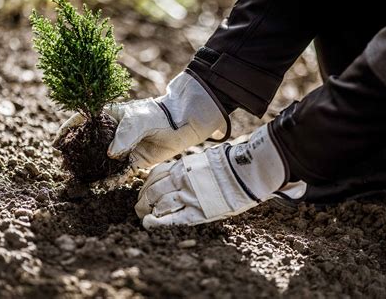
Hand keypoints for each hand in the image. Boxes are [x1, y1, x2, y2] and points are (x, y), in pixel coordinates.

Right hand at [53, 72, 227, 169]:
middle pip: (91, 145)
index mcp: (109, 116)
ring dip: (93, 171)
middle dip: (78, 156)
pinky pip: (120, 173)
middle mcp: (113, 133)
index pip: (83, 121)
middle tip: (67, 167)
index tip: (56, 142)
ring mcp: (123, 148)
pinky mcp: (135, 161)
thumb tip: (110, 154)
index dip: (68, 130)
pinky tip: (103, 186)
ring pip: (103, 162)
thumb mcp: (138, 120)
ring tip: (81, 182)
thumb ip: (124, 135)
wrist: (181, 124)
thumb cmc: (157, 114)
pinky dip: (112, 180)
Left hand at [135, 124, 304, 228]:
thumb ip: (188, 169)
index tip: (143, 191)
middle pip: (152, 191)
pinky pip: (173, 218)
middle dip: (143, 200)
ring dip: (147, 210)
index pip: (155, 176)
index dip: (146, 185)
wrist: (246, 171)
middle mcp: (181, 181)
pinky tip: (148, 224)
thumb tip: (177, 174)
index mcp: (183, 167)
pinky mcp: (197, 212)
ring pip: (159, 203)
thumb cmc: (229, 165)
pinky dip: (158, 222)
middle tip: (139, 206)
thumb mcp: (203, 162)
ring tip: (143, 215)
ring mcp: (188, 196)